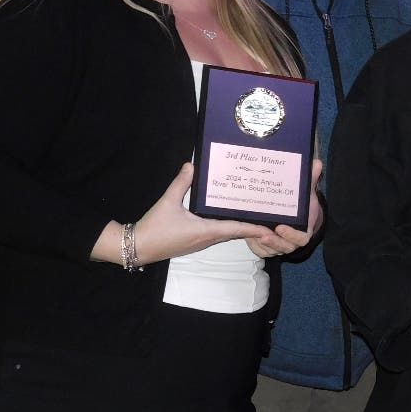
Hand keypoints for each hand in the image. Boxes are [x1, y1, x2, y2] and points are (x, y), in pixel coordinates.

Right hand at [91, 163, 274, 265]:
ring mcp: (203, 243)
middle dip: (255, 227)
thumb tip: (192, 164)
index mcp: (206, 231)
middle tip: (271, 217)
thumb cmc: (154, 228)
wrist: (137, 247)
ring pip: (229, 234)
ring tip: (257, 215)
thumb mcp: (167, 202)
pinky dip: (230, 228)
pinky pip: (219, 234)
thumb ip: (181, 183)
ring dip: (243, 227)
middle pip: (238, 232)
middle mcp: (209, 239)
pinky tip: (232, 217)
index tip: (273, 228)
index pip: (238, 229)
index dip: (256, 229)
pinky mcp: (197, 243)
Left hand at [245, 159, 324, 257]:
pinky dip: (255, 246)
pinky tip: (248, 237)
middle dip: (275, 243)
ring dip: (263, 245)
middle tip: (263, 235)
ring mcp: (280, 244)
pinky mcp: (268, 246)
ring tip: (254, 235)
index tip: (280, 227)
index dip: (292, 235)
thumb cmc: (301, 203)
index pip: (301, 238)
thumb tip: (317, 163)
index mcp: (304, 229)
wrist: (294, 213)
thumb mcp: (305, 191)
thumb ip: (310, 179)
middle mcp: (292, 240)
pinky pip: (261, 251)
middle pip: (286, 247)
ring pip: (272, 251)